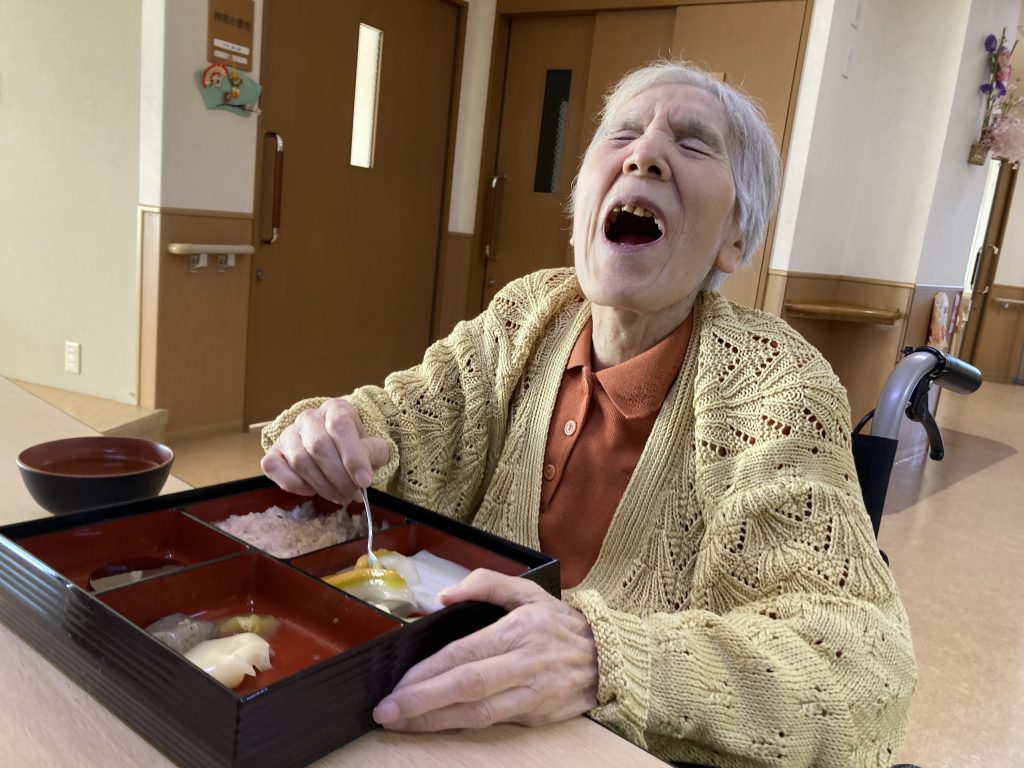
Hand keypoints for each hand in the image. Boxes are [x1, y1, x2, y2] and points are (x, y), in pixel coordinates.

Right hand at [260, 398, 388, 502]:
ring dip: (322, 486)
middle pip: (319, 446)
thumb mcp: (372, 447)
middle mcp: (308, 417)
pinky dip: (294, 484)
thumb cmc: (354, 447)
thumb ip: (373, 453)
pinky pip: (274, 467)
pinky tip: (311, 490)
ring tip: (341, 496)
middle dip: (340, 478)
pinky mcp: (273, 452)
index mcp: (335, 408)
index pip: (340, 425)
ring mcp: (288, 433)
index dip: (352, 455)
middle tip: (354, 495)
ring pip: (300, 460)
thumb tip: (363, 474)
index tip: (364, 481)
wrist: (334, 449)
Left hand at [372, 569, 598, 730]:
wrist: (609, 658)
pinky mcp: (536, 716)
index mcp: (520, 630)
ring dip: (435, 721)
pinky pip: (492, 723)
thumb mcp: (529, 590)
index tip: (397, 683)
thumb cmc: (561, 623)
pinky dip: (460, 726)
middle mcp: (526, 664)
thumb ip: (486, 583)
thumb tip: (444, 595)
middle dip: (422, 702)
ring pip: (478, 713)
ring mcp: (532, 694)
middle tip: (386, 711)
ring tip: (401, 723)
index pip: (465, 654)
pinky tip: (435, 725)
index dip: (428, 672)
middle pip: (467, 687)